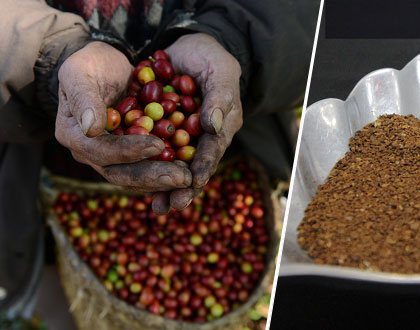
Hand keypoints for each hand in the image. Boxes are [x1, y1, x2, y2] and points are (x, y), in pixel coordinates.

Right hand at [55, 42, 191, 192]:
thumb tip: (91, 128)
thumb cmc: (91, 64)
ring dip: (163, 181)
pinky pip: (148, 170)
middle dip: (151, 176)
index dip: (128, 151)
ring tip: (189, 178)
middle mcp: (90, 153)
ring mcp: (111, 158)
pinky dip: (167, 172)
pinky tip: (189, 172)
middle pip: (119, 173)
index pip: (100, 151)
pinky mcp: (130, 156)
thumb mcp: (81, 72)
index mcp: (73, 135)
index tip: (157, 145)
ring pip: (136, 177)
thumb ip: (84, 98)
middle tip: (181, 177)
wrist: (107, 66)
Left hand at [151, 33, 242, 212]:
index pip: (213, 150)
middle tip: (173, 204)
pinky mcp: (158, 129)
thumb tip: (212, 126)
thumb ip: (220, 97)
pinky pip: (150, 151)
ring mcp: (180, 135)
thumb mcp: (221, 70)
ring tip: (158, 206)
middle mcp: (201, 136)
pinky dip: (143, 165)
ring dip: (163, 184)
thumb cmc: (210, 56)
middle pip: (193, 166)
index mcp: (221, 126)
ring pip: (172, 164)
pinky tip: (133, 180)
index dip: (204, 167)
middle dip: (183, 186)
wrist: (186, 46)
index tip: (194, 183)